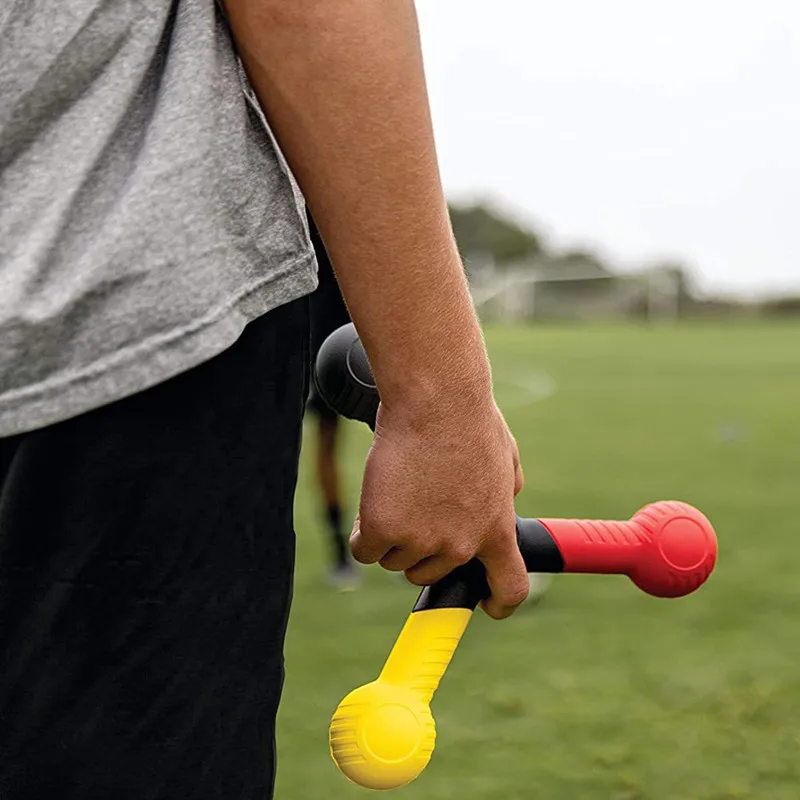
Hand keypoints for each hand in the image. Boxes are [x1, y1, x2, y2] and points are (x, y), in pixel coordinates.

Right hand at [350, 396, 528, 618]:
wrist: (435, 400)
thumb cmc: (468, 418)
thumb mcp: (505, 458)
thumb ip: (505, 490)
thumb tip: (504, 499)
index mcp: (496, 530)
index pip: (509, 588)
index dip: (497, 602)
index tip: (487, 604)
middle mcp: (461, 545)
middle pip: (428, 573)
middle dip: (418, 549)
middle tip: (415, 507)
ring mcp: (422, 541)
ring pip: (393, 560)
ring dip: (390, 534)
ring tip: (398, 489)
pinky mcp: (384, 529)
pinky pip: (365, 548)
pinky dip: (363, 531)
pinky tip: (375, 498)